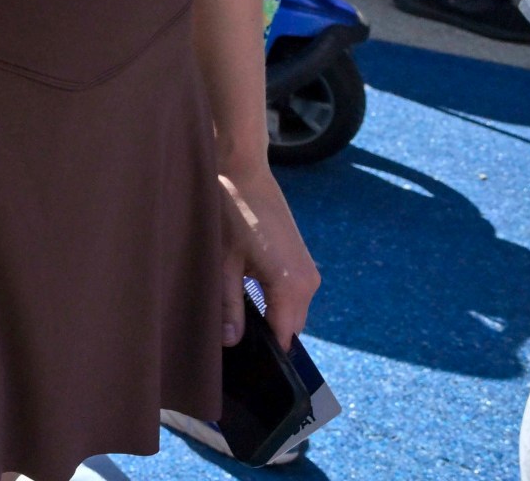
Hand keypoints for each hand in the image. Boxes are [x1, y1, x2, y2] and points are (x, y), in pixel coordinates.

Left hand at [218, 158, 319, 349]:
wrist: (242, 169)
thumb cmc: (229, 211)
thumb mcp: (222, 262)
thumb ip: (229, 305)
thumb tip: (231, 341)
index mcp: (290, 284)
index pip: (283, 337)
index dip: (264, 352)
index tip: (243, 361)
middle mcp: (308, 281)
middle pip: (289, 327)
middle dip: (264, 335)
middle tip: (231, 335)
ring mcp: (308, 270)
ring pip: (290, 311)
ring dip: (268, 315)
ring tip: (234, 312)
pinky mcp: (301, 260)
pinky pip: (290, 294)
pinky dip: (272, 299)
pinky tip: (244, 292)